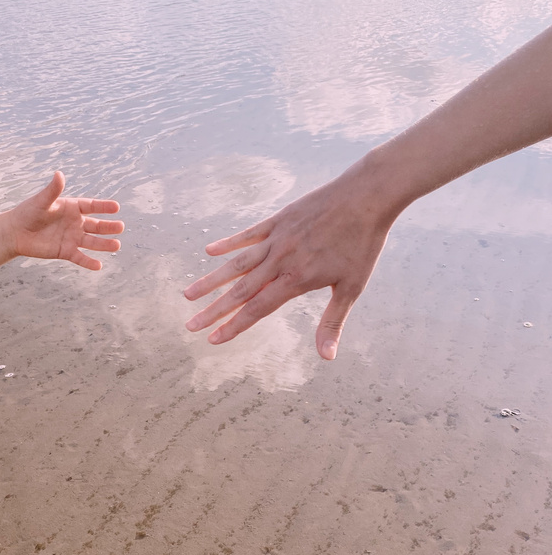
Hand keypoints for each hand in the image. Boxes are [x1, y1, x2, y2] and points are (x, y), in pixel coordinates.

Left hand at [8, 171, 123, 270]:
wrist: (15, 233)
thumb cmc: (28, 213)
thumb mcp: (42, 201)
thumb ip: (52, 190)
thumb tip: (59, 174)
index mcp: (72, 208)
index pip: (91, 206)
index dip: (103, 207)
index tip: (116, 207)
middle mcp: (75, 223)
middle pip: (96, 225)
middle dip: (108, 227)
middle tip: (121, 227)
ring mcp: (71, 238)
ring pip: (91, 242)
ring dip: (104, 244)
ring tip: (117, 245)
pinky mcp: (65, 251)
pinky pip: (80, 257)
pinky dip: (88, 262)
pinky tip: (99, 265)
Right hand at [184, 159, 396, 359]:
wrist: (366, 197)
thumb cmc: (363, 244)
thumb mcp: (352, 287)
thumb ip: (332, 322)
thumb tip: (327, 357)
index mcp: (296, 279)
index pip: (257, 309)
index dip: (233, 326)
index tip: (212, 340)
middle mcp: (280, 260)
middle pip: (239, 290)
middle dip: (213, 310)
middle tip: (189, 325)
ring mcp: (276, 238)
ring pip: (236, 263)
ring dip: (211, 280)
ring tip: (188, 294)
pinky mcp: (278, 220)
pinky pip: (248, 234)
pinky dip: (228, 243)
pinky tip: (210, 251)